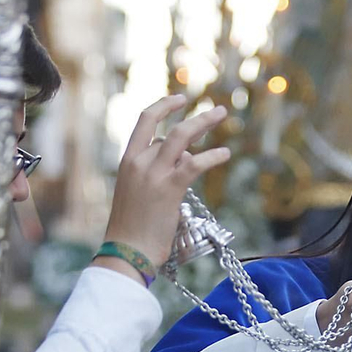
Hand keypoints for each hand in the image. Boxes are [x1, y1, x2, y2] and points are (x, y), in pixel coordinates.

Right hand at [97, 95, 231, 280]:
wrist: (126, 251)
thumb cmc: (132, 230)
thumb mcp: (137, 193)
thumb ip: (156, 173)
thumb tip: (184, 161)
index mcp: (128, 161)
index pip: (144, 121)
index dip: (164, 106)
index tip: (180, 100)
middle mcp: (139, 162)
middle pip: (171, 129)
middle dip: (197, 117)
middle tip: (219, 111)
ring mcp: (153, 174)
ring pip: (183, 137)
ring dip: (205, 123)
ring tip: (223, 117)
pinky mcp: (169, 188)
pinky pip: (195, 164)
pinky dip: (213, 156)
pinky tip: (225, 154)